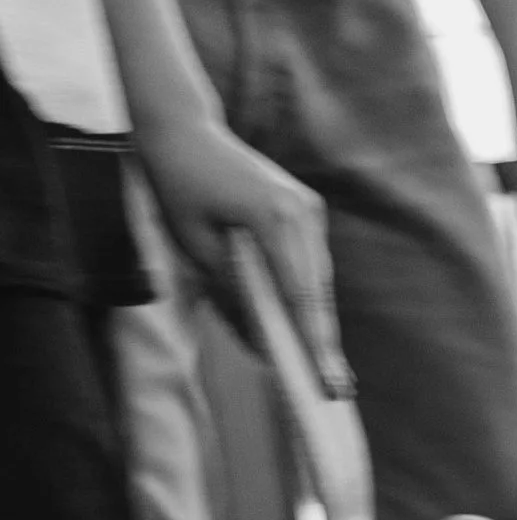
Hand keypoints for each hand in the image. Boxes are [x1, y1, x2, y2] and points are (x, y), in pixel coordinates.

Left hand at [140, 116, 346, 394]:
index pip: (299, 295)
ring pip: (318, 278)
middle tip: (336, 389)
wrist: (185, 130)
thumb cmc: (179, 187)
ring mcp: (309, 208)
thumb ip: (229, 294)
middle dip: (323, 341)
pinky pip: (311, 261)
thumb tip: (258, 343)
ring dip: (318, 319)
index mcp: (273, 218)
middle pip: (317, 291)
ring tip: (324, 366)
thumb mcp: (194, 247)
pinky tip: (309, 325)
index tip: (328, 381)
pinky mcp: (307, 209)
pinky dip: (308, 293)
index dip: (314, 343)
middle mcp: (302, 212)